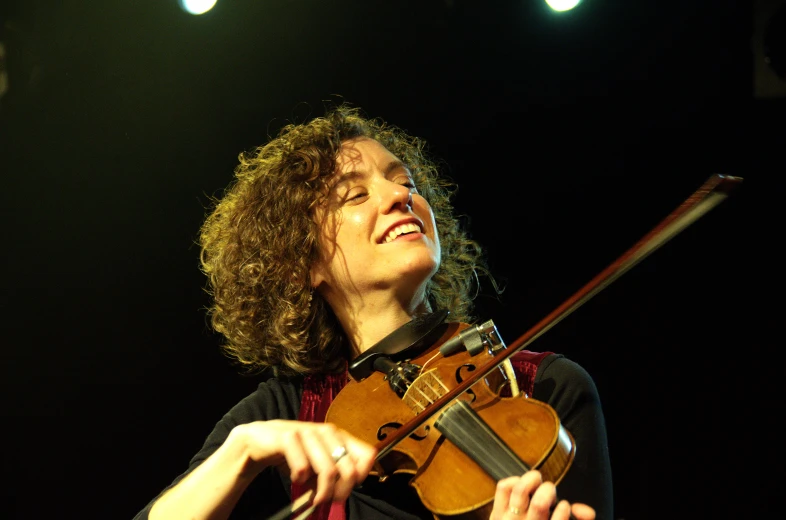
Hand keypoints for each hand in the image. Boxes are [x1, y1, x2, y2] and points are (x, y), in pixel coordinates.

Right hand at [227, 419, 376, 505]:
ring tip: (312, 497)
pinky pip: (303, 466)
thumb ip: (335, 473)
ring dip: (321, 491)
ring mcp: (308, 431)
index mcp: (339, 437)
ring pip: (329, 470)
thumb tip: (348, 489)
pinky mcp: (288, 436)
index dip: (361, 475)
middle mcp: (327, 431)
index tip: (345, 487)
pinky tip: (295, 478)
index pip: (367, 454)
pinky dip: (300, 478)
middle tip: (327, 500)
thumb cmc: (293, 455)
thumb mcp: (318, 464)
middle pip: (349, 469)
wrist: (259, 442)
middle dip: (340, 491)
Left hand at [490, 470, 595, 519]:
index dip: (563, 510)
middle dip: (549, 491)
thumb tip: (583, 510)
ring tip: (536, 479)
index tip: (565, 506)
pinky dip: (513, 479)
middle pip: (539, 503)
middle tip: (550, 490)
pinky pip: (503, 488)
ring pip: (520, 491)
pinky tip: (520, 482)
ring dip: (531, 480)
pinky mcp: (496, 513)